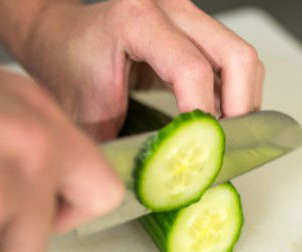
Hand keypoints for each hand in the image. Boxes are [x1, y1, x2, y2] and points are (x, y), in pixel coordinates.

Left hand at [0, 0, 264, 139]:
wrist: (58, 36)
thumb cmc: (64, 65)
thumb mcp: (85, 114)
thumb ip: (122, 148)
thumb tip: (161, 184)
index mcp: (135, 20)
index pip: (192, 71)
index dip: (203, 118)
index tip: (199, 152)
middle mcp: (169, 8)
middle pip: (236, 58)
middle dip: (240, 110)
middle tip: (223, 147)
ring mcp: (187, 15)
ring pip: (243, 60)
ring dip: (242, 103)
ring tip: (221, 136)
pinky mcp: (197, 28)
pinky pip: (233, 61)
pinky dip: (233, 94)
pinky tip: (215, 119)